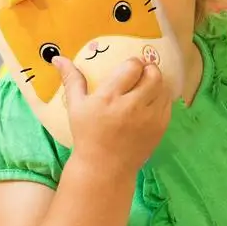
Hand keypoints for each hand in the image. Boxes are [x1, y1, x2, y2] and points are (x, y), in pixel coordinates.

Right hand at [53, 56, 171, 172]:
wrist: (104, 167)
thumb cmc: (87, 135)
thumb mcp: (76, 107)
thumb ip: (71, 80)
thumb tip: (58, 58)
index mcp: (110, 97)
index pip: (133, 66)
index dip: (133, 63)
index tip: (128, 68)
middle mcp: (132, 106)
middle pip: (153, 74)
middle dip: (148, 70)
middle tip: (140, 74)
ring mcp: (149, 118)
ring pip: (163, 87)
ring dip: (156, 84)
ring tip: (146, 88)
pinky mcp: (160, 128)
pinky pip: (168, 104)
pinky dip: (161, 99)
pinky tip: (150, 102)